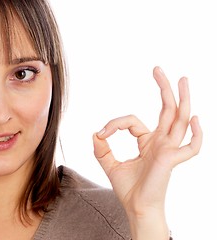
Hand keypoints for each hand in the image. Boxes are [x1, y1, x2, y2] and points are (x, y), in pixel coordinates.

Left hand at [92, 66, 201, 238]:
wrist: (135, 207)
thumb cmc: (128, 189)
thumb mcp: (109, 164)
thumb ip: (101, 149)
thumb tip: (95, 133)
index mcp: (148, 142)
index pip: (133, 121)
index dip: (114, 124)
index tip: (101, 134)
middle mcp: (161, 142)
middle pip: (167, 110)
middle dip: (163, 89)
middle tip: (158, 70)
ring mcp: (169, 149)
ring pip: (180, 119)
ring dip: (182, 99)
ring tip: (182, 79)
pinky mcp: (171, 160)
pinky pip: (191, 147)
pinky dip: (196, 134)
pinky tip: (194, 118)